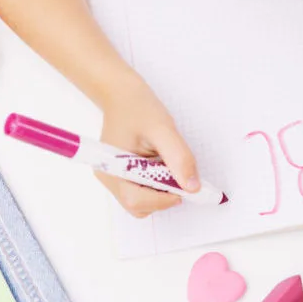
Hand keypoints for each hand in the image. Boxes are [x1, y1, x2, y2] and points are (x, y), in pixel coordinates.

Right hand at [96, 75, 200, 217]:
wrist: (122, 95)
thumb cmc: (138, 107)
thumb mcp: (163, 129)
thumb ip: (179, 158)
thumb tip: (193, 187)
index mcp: (112, 167)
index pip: (136, 200)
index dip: (163, 199)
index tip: (185, 187)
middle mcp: (109, 178)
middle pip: (139, 206)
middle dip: (163, 196)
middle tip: (177, 173)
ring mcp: (113, 179)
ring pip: (142, 202)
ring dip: (161, 191)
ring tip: (166, 164)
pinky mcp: (121, 177)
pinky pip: (143, 192)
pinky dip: (157, 185)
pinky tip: (160, 165)